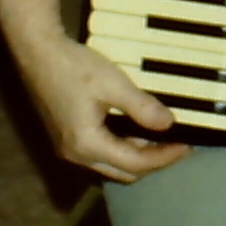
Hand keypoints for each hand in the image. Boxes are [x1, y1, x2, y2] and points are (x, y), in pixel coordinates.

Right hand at [19, 33, 190, 182]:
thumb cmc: (75, 67)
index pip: (135, 163)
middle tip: (177, 145)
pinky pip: (100, 154)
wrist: (38, 53)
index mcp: (87, 145)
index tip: (188, 146)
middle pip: (122, 172)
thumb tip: (169, 124)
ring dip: (137, 156)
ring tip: (161, 138)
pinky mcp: (66, 138)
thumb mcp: (114, 84)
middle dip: (152, 162)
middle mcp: (76, 155)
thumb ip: (142, 107)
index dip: (164, 157)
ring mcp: (68, 149)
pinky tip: (135, 130)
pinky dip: (121, 148)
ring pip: (111, 165)